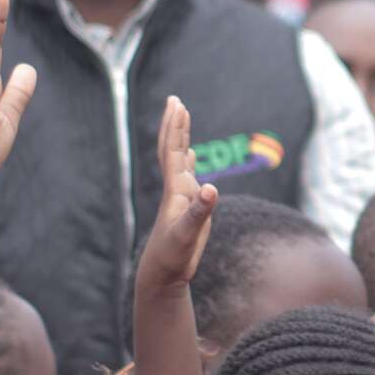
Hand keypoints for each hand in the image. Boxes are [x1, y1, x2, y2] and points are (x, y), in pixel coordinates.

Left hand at [136, 96, 218, 295]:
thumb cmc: (172, 256)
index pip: (174, 151)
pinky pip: (186, 175)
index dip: (176, 128)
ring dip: (180, 137)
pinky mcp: (187, 206)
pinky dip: (188, 159)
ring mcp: (181, 196)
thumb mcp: (187, 235)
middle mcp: (176, 188)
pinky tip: (189, 154)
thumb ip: (200, 212)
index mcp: (176, 190)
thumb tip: (212, 188)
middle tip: (174, 99)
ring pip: (178, 159)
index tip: (178, 104)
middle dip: (173, 124)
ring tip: (181, 117)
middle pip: (172, 148)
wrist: (161, 274)